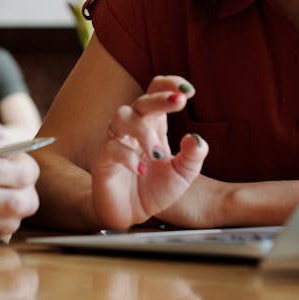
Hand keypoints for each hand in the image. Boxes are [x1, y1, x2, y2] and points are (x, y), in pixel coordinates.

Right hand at [91, 75, 207, 230]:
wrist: (130, 214)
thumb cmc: (155, 189)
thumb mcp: (183, 175)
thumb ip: (193, 157)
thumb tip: (196, 137)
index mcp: (154, 124)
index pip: (157, 91)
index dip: (170, 85)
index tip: (189, 91)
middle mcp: (134, 127)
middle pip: (142, 100)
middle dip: (160, 98)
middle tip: (179, 101)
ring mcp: (116, 141)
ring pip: (122, 117)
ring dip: (143, 131)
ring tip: (159, 154)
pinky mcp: (103, 159)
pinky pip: (111, 147)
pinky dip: (128, 156)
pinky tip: (142, 169)